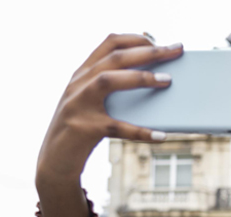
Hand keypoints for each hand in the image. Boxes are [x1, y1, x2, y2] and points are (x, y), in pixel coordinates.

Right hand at [36, 34, 181, 216]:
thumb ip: (111, 90)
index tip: (159, 41)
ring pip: (110, 80)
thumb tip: (155, 82)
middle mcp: (78, 84)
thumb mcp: (91, 104)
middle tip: (175, 51)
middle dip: (149, 51)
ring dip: (141, 77)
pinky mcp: (83, 129)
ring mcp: (78, 105)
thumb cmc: (81, 131)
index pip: (109, 44)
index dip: (136, 39)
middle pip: (115, 58)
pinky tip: (160, 135)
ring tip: (168, 80)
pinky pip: (117, 127)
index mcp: (82, 74)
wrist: (54, 163)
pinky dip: (140, 131)